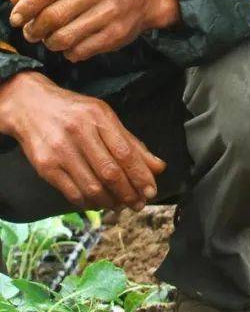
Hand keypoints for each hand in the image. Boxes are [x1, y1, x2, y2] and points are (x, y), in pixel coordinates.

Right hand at [0, 74, 166, 210]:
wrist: (29, 105)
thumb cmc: (74, 111)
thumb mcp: (104, 117)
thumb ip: (131, 142)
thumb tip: (157, 167)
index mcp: (99, 117)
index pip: (125, 152)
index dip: (140, 176)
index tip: (151, 191)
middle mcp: (79, 133)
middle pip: (110, 172)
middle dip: (128, 193)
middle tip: (138, 204)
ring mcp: (60, 151)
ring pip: (91, 187)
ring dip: (110, 202)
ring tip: (120, 205)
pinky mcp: (46, 167)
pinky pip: (72, 193)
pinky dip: (89, 203)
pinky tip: (98, 202)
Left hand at [8, 0, 179, 62]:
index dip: (26, 7)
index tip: (15, 18)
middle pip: (53, 16)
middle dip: (34, 29)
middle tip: (31, 32)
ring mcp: (112, 11)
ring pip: (64, 37)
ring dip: (50, 42)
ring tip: (51, 38)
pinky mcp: (118, 34)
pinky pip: (80, 51)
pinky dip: (68, 52)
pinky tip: (71, 45)